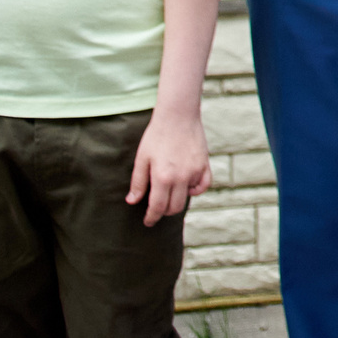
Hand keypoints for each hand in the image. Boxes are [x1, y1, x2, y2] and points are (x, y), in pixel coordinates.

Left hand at [126, 108, 208, 224]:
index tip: (148, 222)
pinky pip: (204, 185)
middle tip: (157, 209)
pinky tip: (187, 186)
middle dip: (164, 212)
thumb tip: (132, 202)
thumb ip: (138, 182)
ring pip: (188, 197)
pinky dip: (196, 190)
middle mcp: (181, 177)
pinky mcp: (204, 164)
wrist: (178, 116)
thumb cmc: (156, 136)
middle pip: (174, 207)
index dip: (151, 217)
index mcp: (162, 178)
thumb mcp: (142, 159)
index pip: (158, 207)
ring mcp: (195, 171)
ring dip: (177, 200)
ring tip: (169, 193)